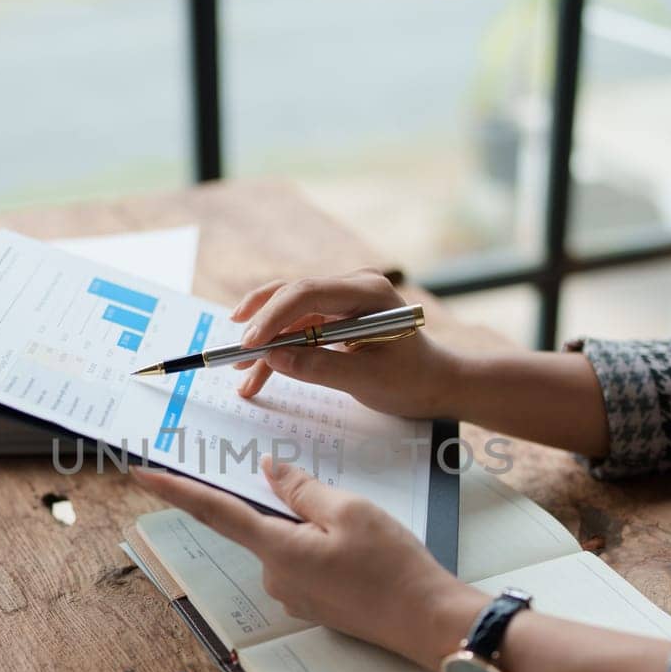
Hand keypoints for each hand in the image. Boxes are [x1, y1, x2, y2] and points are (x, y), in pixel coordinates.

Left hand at [131, 458, 484, 671]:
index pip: (214, 511)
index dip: (175, 490)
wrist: (427, 623)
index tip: (141, 474)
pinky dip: (326, 547)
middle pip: (263, 523)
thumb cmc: (394, 567)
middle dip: (292, 505)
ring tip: (366, 536)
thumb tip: (271, 471)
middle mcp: (275, 577)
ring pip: (289, 542)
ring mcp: (293, 595)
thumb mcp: (350, 512)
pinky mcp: (313, 604)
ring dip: (316, 527)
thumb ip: (303, 490)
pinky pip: (306, 561)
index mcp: (277, 550)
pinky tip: (363, 552)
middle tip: (339, 508)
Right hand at [231, 269, 458, 420]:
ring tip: (241, 373)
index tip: (249, 344)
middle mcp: (352, 287)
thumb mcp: (366, 380)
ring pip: (290, 316)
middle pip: (292, 298)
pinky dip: (281, 351)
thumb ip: (319, 367)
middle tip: (234, 356)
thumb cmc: (412, 380)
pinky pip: (299, 329)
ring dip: (266, 344)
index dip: (272, 317)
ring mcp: (343, 301)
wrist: (437, 384)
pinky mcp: (335, 317)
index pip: (307, 293)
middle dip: (260, 328)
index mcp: (367, 292)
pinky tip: (260, 374)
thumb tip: (273, 359)